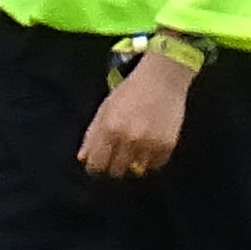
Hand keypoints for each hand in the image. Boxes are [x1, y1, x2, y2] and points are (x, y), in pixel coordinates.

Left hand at [78, 41, 197, 178]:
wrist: (163, 77)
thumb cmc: (130, 91)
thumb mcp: (105, 108)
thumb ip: (92, 135)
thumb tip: (83, 159)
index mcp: (109, 128)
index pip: (96, 166)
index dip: (96, 165)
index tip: (100, 161)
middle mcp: (129, 138)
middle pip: (115, 171)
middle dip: (114, 164)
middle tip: (119, 152)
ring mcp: (149, 143)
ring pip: (135, 171)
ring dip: (133, 162)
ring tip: (135, 147)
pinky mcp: (167, 145)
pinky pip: (154, 166)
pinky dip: (151, 159)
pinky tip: (149, 145)